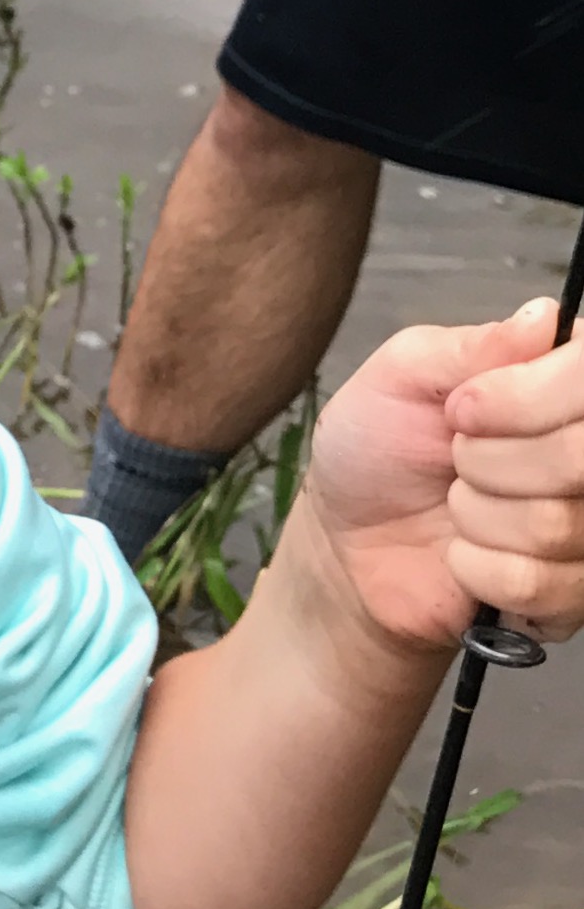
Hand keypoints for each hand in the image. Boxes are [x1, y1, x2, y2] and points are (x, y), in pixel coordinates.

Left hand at [299, 299, 583, 655]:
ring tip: (456, 504)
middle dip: (488, 460)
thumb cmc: (378, 447)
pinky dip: (477, 568)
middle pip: (581, 455)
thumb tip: (543, 317)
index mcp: (565, 384)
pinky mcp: (572, 591)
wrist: (348, 542)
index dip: (526, 398)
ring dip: (477, 516)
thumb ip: (470, 346)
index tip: (463, 408)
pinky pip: (540, 582)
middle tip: (455, 458)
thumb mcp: (402, 375)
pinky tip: (464, 553)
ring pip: (559, 523)